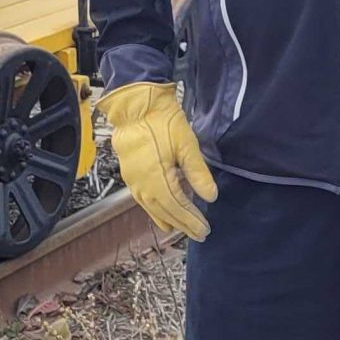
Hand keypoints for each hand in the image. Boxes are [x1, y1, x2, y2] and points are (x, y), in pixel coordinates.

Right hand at [98, 81, 218, 240]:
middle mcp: (142, 184)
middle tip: (198, 234)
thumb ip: (198, 173)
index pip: (177, 207)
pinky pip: (143, 198)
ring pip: (151, 207)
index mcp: (157, 179)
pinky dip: (154, 208)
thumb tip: (210, 196)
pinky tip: (161, 210)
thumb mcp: (187, 145)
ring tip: (179, 228)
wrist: (135, 105)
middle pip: (164, 211)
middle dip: (182, 224)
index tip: (204, 230)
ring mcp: (133, 180)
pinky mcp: (129, 173)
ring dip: (167, 218)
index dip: (191, 221)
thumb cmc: (161, 121)